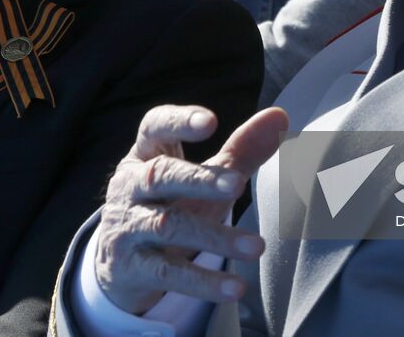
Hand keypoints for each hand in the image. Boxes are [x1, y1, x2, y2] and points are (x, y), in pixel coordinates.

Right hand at [94, 105, 288, 313]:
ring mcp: (127, 227)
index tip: (210, 121)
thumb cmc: (171, 203)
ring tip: (257, 247)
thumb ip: (240, 149)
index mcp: (145, 154)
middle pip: (161, 175)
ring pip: (168, 227)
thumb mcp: (202, 177)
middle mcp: (130, 186)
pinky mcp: (131, 267)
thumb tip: (281, 115)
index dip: (178, 121)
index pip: (154, 127)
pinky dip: (203, 281)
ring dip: (214, 236)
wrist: (121, 261)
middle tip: (239, 184)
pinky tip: (236, 287)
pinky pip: (168, 274)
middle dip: (200, 179)